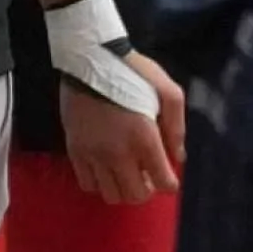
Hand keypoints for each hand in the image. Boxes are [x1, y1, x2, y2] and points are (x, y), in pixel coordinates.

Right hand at [61, 53, 185, 204]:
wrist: (89, 56)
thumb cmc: (133, 71)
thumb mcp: (168, 89)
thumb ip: (177, 126)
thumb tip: (177, 157)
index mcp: (144, 138)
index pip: (162, 182)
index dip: (170, 184)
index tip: (169, 177)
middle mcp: (117, 152)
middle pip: (135, 196)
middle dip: (147, 189)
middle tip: (149, 175)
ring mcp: (93, 154)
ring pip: (111, 195)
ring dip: (123, 189)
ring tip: (127, 173)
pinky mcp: (74, 150)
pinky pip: (87, 184)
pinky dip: (100, 183)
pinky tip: (106, 168)